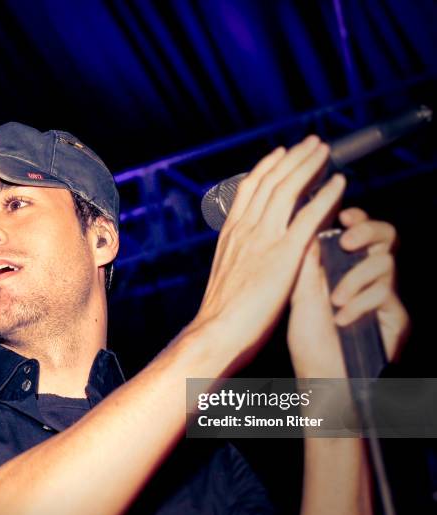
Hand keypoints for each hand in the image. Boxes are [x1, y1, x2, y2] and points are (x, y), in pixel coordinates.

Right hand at [192, 135, 345, 370]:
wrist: (217, 330)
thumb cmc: (221, 310)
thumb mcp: (226, 272)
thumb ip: (239, 253)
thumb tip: (248, 248)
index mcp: (231, 233)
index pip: (249, 188)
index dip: (267, 167)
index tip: (280, 153)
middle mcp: (246, 229)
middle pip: (271, 182)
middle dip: (293, 158)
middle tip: (311, 143)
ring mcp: (264, 239)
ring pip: (288, 190)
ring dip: (309, 166)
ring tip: (324, 151)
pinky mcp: (284, 255)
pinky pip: (308, 217)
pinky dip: (325, 196)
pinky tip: (338, 183)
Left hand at [287, 207, 410, 377]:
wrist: (320, 379)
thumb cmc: (309, 340)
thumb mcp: (301, 295)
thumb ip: (307, 262)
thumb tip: (311, 226)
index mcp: (346, 269)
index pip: (361, 232)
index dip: (358, 218)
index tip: (343, 216)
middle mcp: (369, 278)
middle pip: (387, 236)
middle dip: (367, 230)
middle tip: (347, 242)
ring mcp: (385, 297)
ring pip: (385, 263)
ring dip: (355, 278)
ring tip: (335, 300)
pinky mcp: (396, 317)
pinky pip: (385, 294)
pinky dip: (360, 303)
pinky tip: (342, 319)